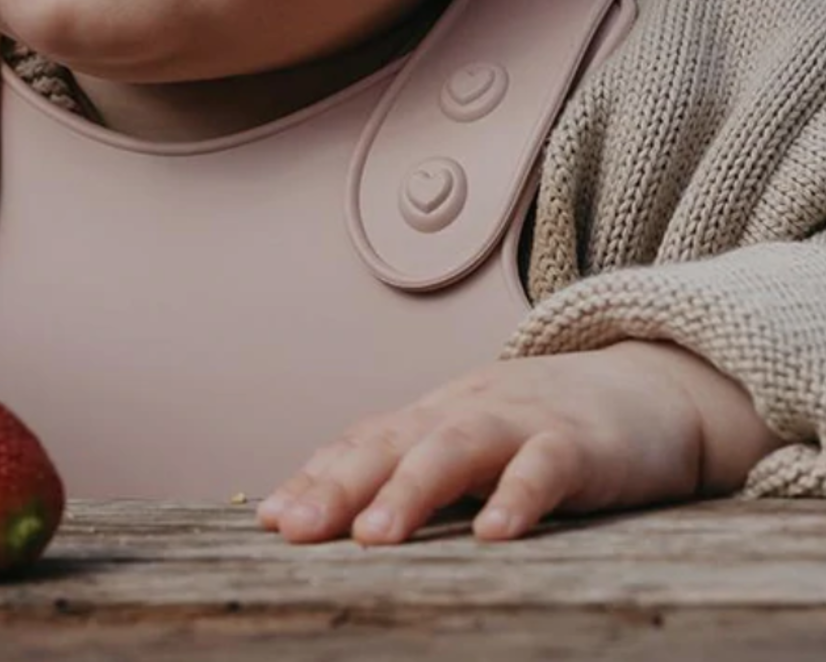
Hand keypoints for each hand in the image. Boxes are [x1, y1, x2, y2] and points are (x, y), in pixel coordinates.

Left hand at [258, 341, 781, 544]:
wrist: (655, 388)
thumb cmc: (551, 429)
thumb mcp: (479, 443)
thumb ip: (424, 472)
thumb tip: (351, 523)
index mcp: (436, 416)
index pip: (363, 443)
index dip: (316, 477)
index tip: (270, 518)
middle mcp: (466, 412)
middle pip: (392, 443)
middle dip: (337, 486)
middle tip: (294, 529)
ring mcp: (521, 422)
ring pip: (455, 449)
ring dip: (409, 491)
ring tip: (372, 538)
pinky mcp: (581, 444)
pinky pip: (545, 469)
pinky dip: (517, 499)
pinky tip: (491, 537)